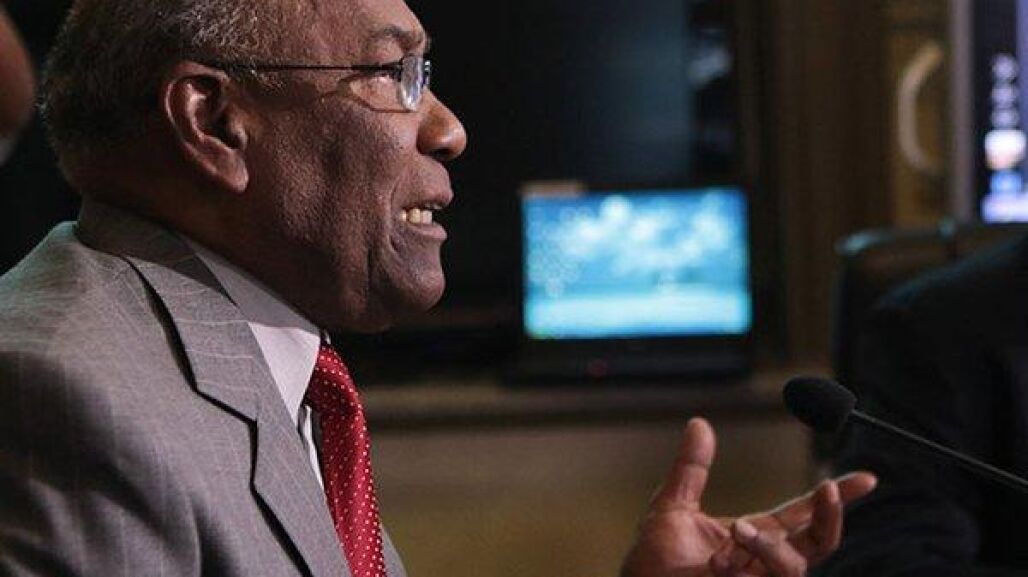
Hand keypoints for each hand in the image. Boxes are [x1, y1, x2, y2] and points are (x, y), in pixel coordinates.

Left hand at [620, 418, 876, 576]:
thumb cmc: (652, 566)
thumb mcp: (671, 508)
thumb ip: (691, 469)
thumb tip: (699, 423)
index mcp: (752, 538)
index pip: (803, 516)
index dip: (835, 497)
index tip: (867, 478)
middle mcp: (762, 563)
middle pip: (819, 543)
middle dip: (831, 516)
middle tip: (827, 486)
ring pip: (796, 567)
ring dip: (770, 546)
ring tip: (738, 532)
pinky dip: (753, 562)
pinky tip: (722, 560)